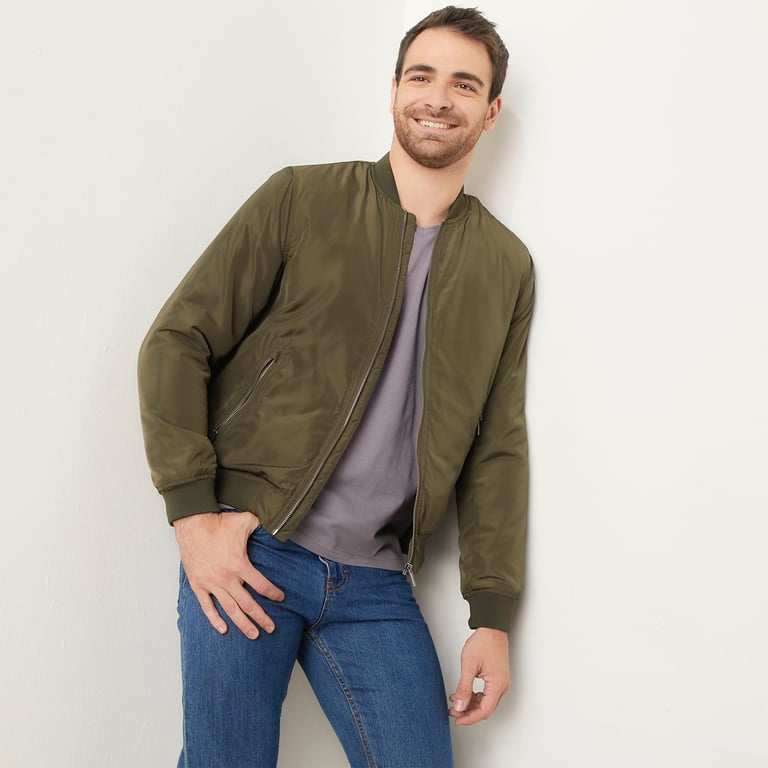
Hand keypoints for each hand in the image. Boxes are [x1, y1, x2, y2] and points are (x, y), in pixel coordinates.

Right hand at [174, 511, 284, 638]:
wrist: (192, 523)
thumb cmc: (218, 523)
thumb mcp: (245, 520)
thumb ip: (262, 526)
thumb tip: (275, 524)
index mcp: (239, 564)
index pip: (261, 585)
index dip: (273, 593)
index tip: (280, 598)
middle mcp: (226, 578)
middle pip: (247, 603)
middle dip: (261, 617)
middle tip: (271, 628)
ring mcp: (211, 583)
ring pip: (230, 609)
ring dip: (242, 624)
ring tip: (253, 634)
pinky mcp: (198, 584)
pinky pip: (207, 606)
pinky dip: (214, 619)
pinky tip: (223, 629)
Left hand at [448, 627, 509, 724]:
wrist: (492, 628)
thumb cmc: (484, 642)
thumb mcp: (469, 666)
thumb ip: (464, 688)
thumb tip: (460, 706)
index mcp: (497, 685)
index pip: (484, 711)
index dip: (469, 718)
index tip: (457, 719)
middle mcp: (502, 686)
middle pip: (485, 709)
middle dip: (468, 712)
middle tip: (453, 711)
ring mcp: (501, 682)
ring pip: (486, 702)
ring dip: (470, 704)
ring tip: (455, 702)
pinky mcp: (497, 678)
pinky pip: (487, 694)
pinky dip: (474, 696)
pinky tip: (463, 693)